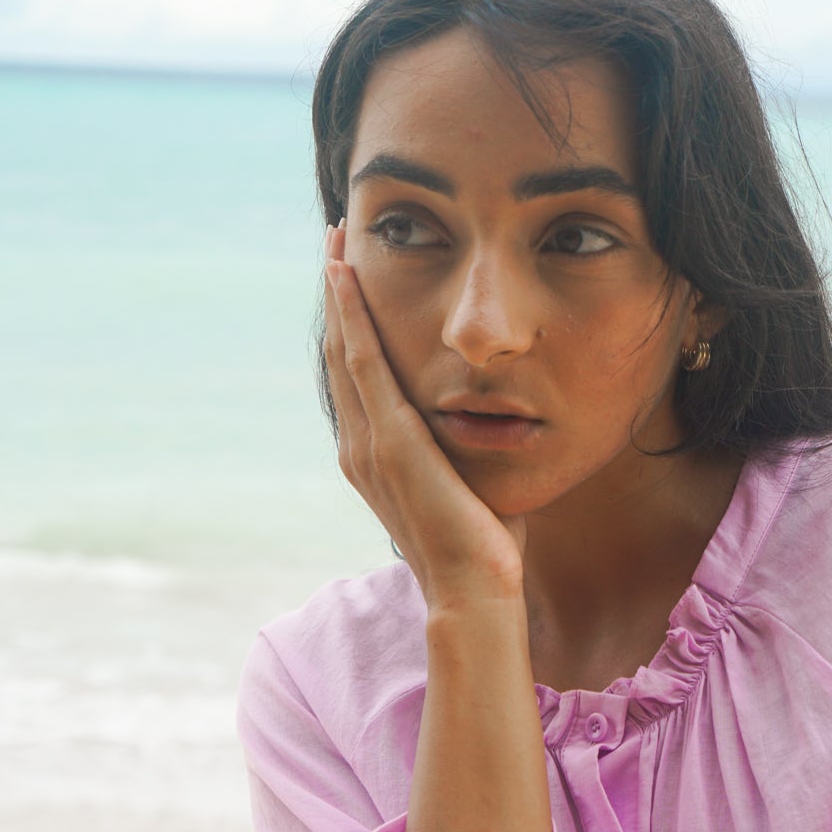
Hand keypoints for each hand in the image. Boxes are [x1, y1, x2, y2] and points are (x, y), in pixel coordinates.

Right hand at [323, 224, 526, 608]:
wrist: (474, 589)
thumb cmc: (485, 547)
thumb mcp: (470, 482)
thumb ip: (467, 451)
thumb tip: (496, 426)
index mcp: (373, 457)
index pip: (356, 377)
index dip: (352, 325)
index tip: (354, 280)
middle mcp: (358, 447)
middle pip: (339, 353)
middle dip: (338, 296)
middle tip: (336, 242)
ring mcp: (368, 444)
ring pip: (344, 347)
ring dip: (339, 291)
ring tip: (336, 241)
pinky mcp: (389, 441)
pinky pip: (363, 362)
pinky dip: (352, 315)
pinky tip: (345, 275)